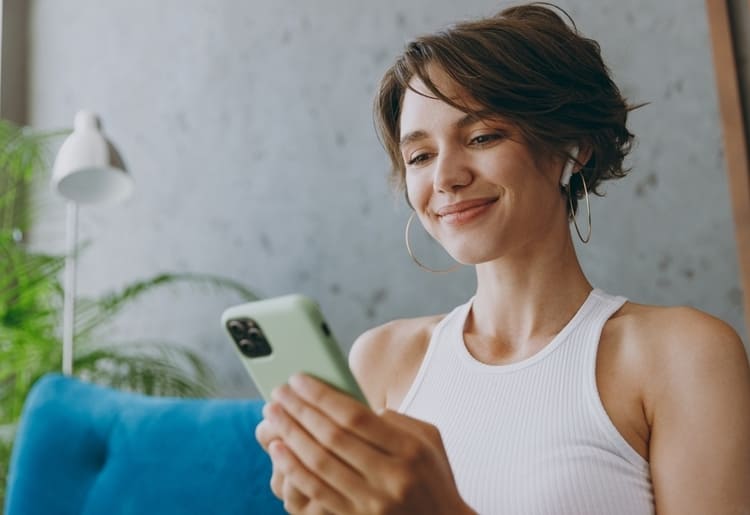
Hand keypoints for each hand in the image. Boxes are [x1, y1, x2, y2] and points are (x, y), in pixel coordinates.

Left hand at [261, 374, 473, 514]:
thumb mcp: (428, 440)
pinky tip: (278, 450)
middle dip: (299, 411)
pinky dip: (293, 469)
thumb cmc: (432, 476)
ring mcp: (374, 503)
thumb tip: (351, 402)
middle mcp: (392, 477)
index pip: (355, 416)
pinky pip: (317, 491)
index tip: (297, 379)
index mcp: (410, 449)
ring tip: (273, 416)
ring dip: (290, 436)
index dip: (321, 395)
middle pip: (332, 437)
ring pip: (319, 464)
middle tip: (277, 393)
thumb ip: (395, 419)